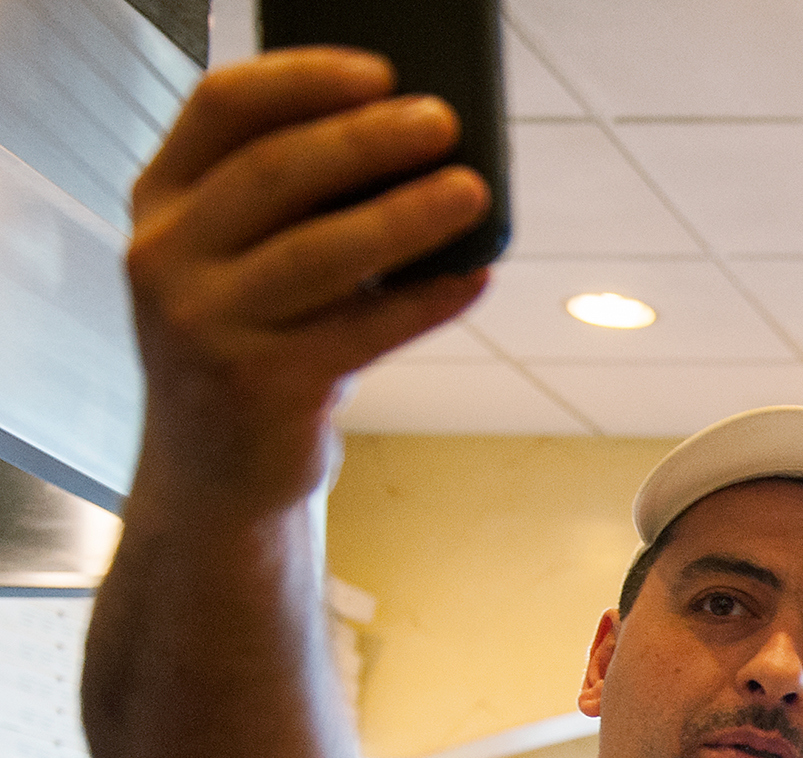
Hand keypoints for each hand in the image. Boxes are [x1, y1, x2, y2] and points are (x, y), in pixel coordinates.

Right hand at [126, 51, 490, 507]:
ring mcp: (206, 324)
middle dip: (368, 140)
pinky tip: (476, 276)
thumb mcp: (240, 262)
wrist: (216, 472)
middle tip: (443, 123)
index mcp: (160, 202)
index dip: (303, 79)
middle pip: (275, 172)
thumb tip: (412, 150)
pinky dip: (426, 300)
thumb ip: (292, 207)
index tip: (380, 73)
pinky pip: (362, 331)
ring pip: (321, 252)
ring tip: (473, 192)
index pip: (221, 108)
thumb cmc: (252, 343)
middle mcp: (166, 256)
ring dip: (407, 216)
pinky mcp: (260, 386)